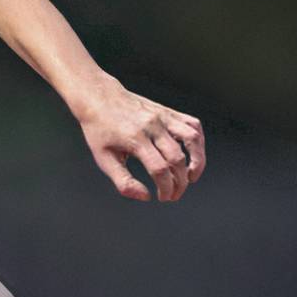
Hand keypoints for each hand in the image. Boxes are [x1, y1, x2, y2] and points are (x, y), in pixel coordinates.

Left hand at [75, 79, 205, 201]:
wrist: (98, 99)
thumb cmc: (99, 130)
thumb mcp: (103, 159)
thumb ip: (123, 181)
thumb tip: (145, 197)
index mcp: (134, 138)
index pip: (159, 169)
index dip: (165, 188)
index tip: (163, 197)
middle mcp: (151, 126)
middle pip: (176, 159)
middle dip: (180, 182)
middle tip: (174, 194)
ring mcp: (162, 116)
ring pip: (192, 139)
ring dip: (198, 162)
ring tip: (191, 177)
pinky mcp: (167, 111)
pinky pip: (192, 124)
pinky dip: (198, 142)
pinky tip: (192, 155)